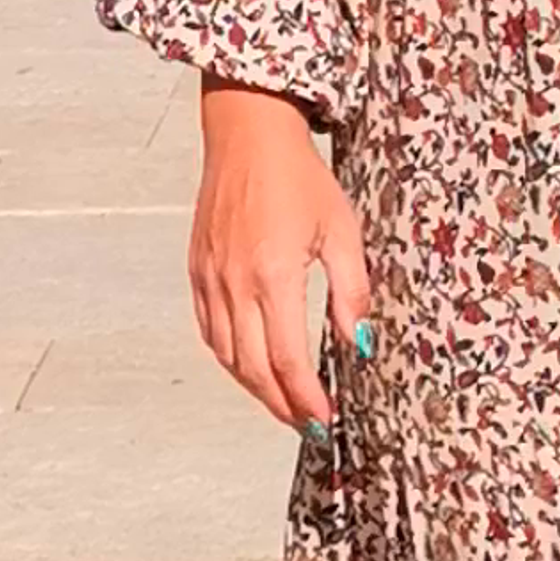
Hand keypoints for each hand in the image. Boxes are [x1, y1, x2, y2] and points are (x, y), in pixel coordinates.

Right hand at [187, 83, 369, 433]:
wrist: (247, 134)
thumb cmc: (298, 176)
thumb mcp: (342, 229)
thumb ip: (352, 291)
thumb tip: (362, 343)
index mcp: (273, 275)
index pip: (287, 360)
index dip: (307, 399)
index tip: (325, 421)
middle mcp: (234, 283)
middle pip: (253, 369)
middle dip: (283, 406)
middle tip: (309, 426)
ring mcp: (210, 279)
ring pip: (227, 357)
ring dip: (256, 389)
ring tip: (286, 404)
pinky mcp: (197, 270)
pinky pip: (210, 331)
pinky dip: (231, 359)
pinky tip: (252, 366)